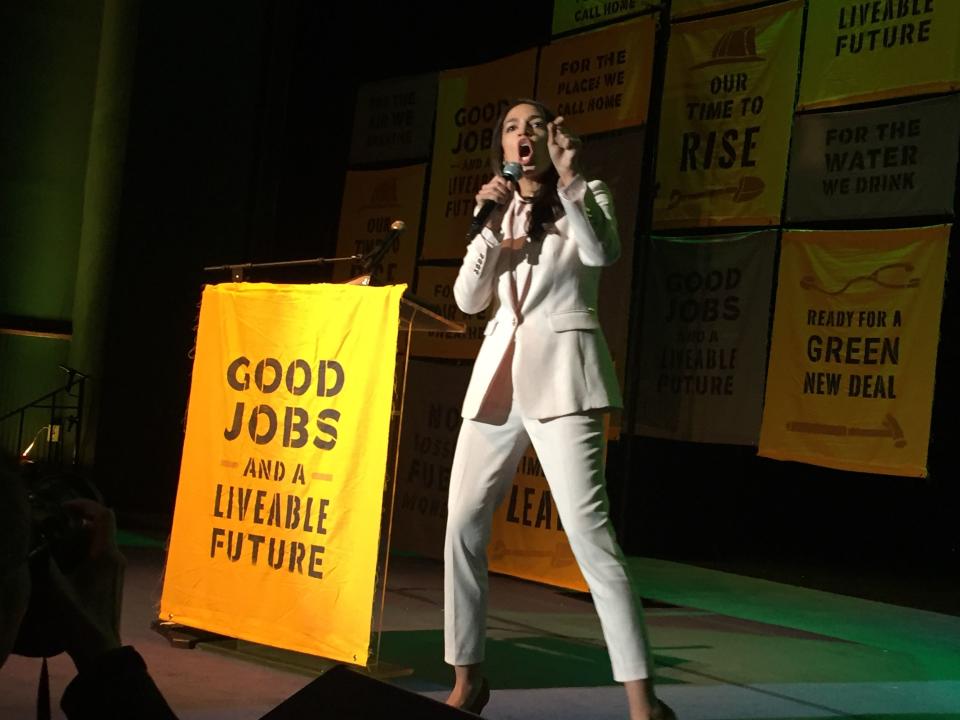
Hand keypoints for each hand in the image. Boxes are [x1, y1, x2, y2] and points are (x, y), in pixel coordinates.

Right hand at [25, 499, 124, 668]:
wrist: (100, 648)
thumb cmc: (79, 618)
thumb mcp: (55, 589)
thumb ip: (45, 561)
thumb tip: (35, 541)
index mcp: (107, 554)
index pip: (104, 515)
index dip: (84, 505)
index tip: (62, 507)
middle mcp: (117, 557)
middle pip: (101, 527)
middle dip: (77, 523)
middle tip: (51, 528)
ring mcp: (117, 569)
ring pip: (100, 542)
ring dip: (78, 539)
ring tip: (53, 547)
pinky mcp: (112, 580)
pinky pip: (100, 555)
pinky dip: (83, 552)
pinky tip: (64, 566)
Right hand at [474, 175, 514, 229]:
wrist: (496, 220)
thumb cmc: (501, 209)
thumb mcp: (509, 198)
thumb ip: (511, 189)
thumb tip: (509, 181)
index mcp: (493, 186)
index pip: (498, 178)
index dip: (504, 183)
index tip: (508, 191)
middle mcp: (486, 188)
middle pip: (496, 184)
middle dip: (504, 192)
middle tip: (505, 199)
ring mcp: (482, 192)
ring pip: (493, 189)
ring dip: (501, 196)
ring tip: (502, 202)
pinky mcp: (479, 198)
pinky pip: (489, 194)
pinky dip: (496, 198)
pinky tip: (498, 203)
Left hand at [547, 116, 581, 186]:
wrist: (564, 168)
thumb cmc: (558, 157)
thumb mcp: (552, 143)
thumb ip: (552, 133)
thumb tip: (551, 122)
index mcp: (564, 135)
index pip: (561, 125)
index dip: (559, 121)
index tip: (561, 119)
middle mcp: (571, 135)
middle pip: (561, 129)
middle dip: (557, 138)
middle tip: (559, 147)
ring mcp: (575, 139)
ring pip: (563, 134)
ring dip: (560, 142)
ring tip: (563, 149)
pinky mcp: (578, 143)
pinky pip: (568, 139)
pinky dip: (565, 144)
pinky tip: (566, 148)